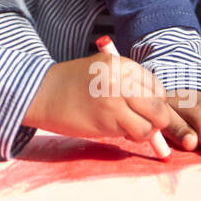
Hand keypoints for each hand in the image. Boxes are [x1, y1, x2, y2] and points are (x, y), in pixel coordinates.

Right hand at [24, 53, 175, 145]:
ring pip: (152, 123)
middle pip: (160, 106)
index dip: (154, 102)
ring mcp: (116, 98)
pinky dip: (131, 136)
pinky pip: (136, 133)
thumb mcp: (102, 70)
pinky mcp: (108, 118)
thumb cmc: (71, 84)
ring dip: (144, 131)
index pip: (157, 87)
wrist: (41, 93)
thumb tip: (157, 106)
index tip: (142, 109)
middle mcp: (122, 78)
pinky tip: (116, 130)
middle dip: (156, 119)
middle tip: (140, 122)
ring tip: (126, 127)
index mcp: (121, 64)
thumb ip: (128, 82)